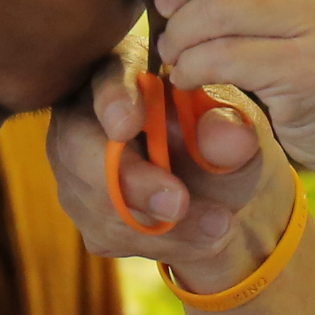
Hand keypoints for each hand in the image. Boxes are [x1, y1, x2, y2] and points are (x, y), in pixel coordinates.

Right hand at [44, 62, 286, 285]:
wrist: (221, 196)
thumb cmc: (221, 144)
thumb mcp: (240, 133)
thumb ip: (233, 131)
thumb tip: (230, 134)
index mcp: (125, 70)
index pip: (106, 75)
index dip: (113, 99)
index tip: (127, 124)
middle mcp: (84, 114)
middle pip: (79, 147)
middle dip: (130, 181)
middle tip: (178, 203)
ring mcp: (73, 165)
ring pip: (97, 202)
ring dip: (160, 224)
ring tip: (220, 226)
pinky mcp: (83, 210)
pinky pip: (110, 234)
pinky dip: (160, 243)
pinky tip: (201, 237)